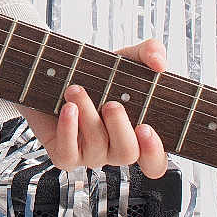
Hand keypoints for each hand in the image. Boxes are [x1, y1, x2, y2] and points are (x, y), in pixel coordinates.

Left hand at [20, 37, 169, 178]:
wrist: (56, 74)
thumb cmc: (98, 74)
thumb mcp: (127, 58)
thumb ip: (150, 53)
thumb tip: (160, 63)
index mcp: (137, 135)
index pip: (155, 163)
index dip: (153, 152)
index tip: (146, 128)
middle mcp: (115, 148)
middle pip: (127, 155)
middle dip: (119, 127)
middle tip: (111, 103)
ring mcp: (90, 154)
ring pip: (96, 148)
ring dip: (88, 116)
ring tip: (76, 90)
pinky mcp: (65, 155)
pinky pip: (68, 154)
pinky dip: (68, 129)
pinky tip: (68, 108)